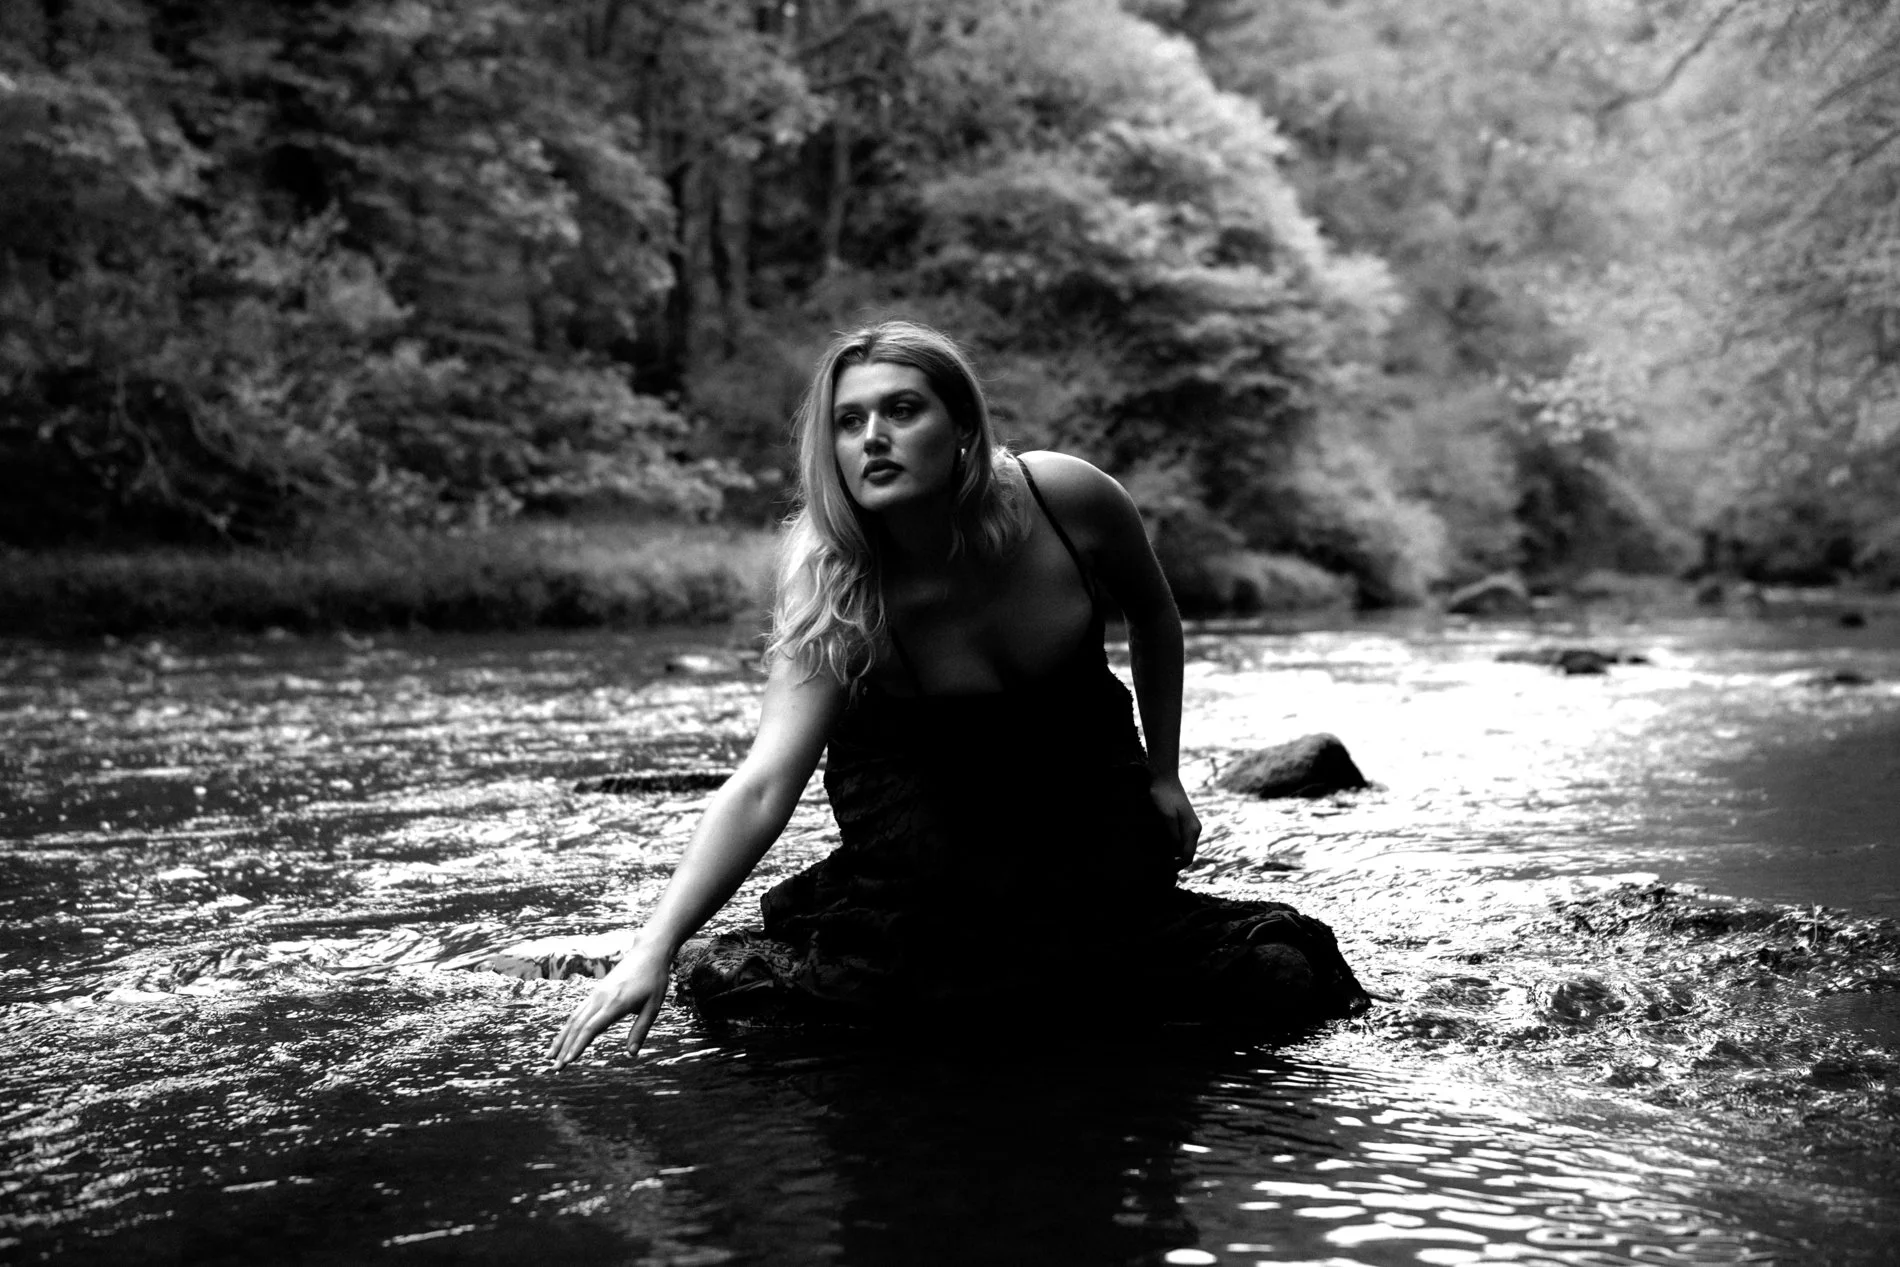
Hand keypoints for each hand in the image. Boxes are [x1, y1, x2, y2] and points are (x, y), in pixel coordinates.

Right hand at [546, 939, 671, 1069]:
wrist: (647, 953)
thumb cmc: (653, 980)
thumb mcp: (653, 1006)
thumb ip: (641, 1030)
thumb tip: (632, 1053)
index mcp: (615, 1003)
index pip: (591, 1028)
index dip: (578, 1045)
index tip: (567, 1061)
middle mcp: (600, 999)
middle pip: (577, 1026)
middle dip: (564, 1048)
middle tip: (555, 1069)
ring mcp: (596, 995)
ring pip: (573, 1019)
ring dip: (561, 1038)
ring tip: (550, 1056)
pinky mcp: (595, 993)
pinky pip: (577, 1012)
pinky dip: (568, 1027)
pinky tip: (563, 1038)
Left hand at [1149, 771, 1201, 865]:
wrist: (1165, 778)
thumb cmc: (1164, 796)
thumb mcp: (1167, 817)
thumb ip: (1173, 836)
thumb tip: (1176, 855)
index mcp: (1192, 830)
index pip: (1188, 857)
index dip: (1176, 867)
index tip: (1162, 869)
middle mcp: (1194, 829)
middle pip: (1186, 853)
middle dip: (1174, 861)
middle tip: (1156, 863)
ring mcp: (1190, 825)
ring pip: (1183, 847)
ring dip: (1172, 853)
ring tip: (1156, 853)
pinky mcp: (1184, 821)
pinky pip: (1180, 839)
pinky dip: (1172, 844)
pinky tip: (1160, 842)